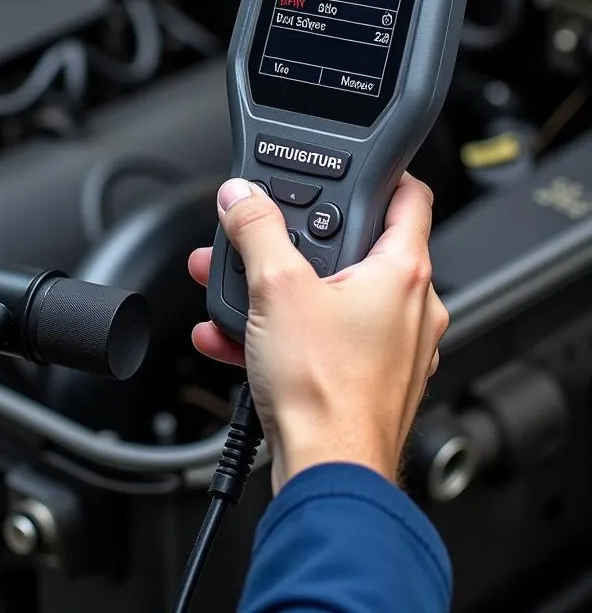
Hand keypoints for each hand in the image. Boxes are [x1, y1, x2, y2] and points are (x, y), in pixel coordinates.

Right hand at [188, 173, 447, 492]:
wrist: (328, 473)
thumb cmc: (323, 390)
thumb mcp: (274, 287)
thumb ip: (254, 229)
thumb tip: (241, 195)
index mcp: (402, 272)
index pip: (407, 196)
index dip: (377, 173)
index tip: (347, 167)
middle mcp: (409, 307)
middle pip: (351, 248)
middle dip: (291, 243)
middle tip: (256, 238)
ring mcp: (393, 347)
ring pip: (328, 297)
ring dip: (276, 291)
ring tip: (231, 293)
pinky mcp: (370, 378)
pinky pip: (321, 338)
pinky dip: (281, 331)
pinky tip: (235, 337)